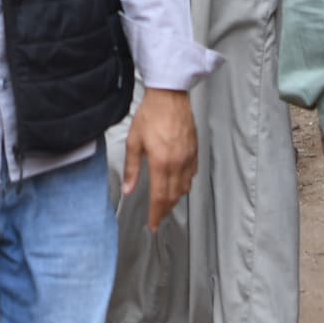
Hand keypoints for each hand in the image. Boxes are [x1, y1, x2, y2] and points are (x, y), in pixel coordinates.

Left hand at [124, 88, 199, 231]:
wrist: (170, 96)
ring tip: (165, 205)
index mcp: (161, 163)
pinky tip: (179, 185)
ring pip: (184, 188)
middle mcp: (178, 164)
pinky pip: (192, 175)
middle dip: (164, 211)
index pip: (159, 198)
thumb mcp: (134, 142)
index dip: (155, 215)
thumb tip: (129, 189)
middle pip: (173, 197)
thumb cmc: (151, 115)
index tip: (152, 226)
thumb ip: (132, 168)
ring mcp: (188, 158)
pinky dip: (185, 185)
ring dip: (174, 199)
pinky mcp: (194, 151)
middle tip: (157, 220)